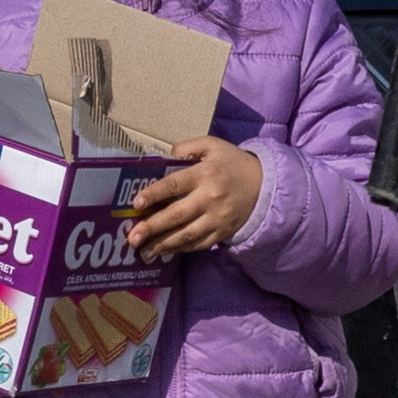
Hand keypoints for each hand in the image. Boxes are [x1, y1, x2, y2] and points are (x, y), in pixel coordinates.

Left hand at [125, 136, 264, 258]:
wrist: (264, 184)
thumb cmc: (232, 163)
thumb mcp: (213, 145)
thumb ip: (187, 148)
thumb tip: (164, 157)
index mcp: (205, 173)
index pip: (175, 184)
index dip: (154, 194)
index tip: (137, 203)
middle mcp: (210, 197)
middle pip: (177, 214)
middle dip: (153, 227)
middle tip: (133, 237)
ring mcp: (217, 218)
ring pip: (187, 235)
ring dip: (163, 245)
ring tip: (143, 252)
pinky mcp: (222, 232)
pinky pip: (199, 244)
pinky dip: (180, 249)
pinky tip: (164, 252)